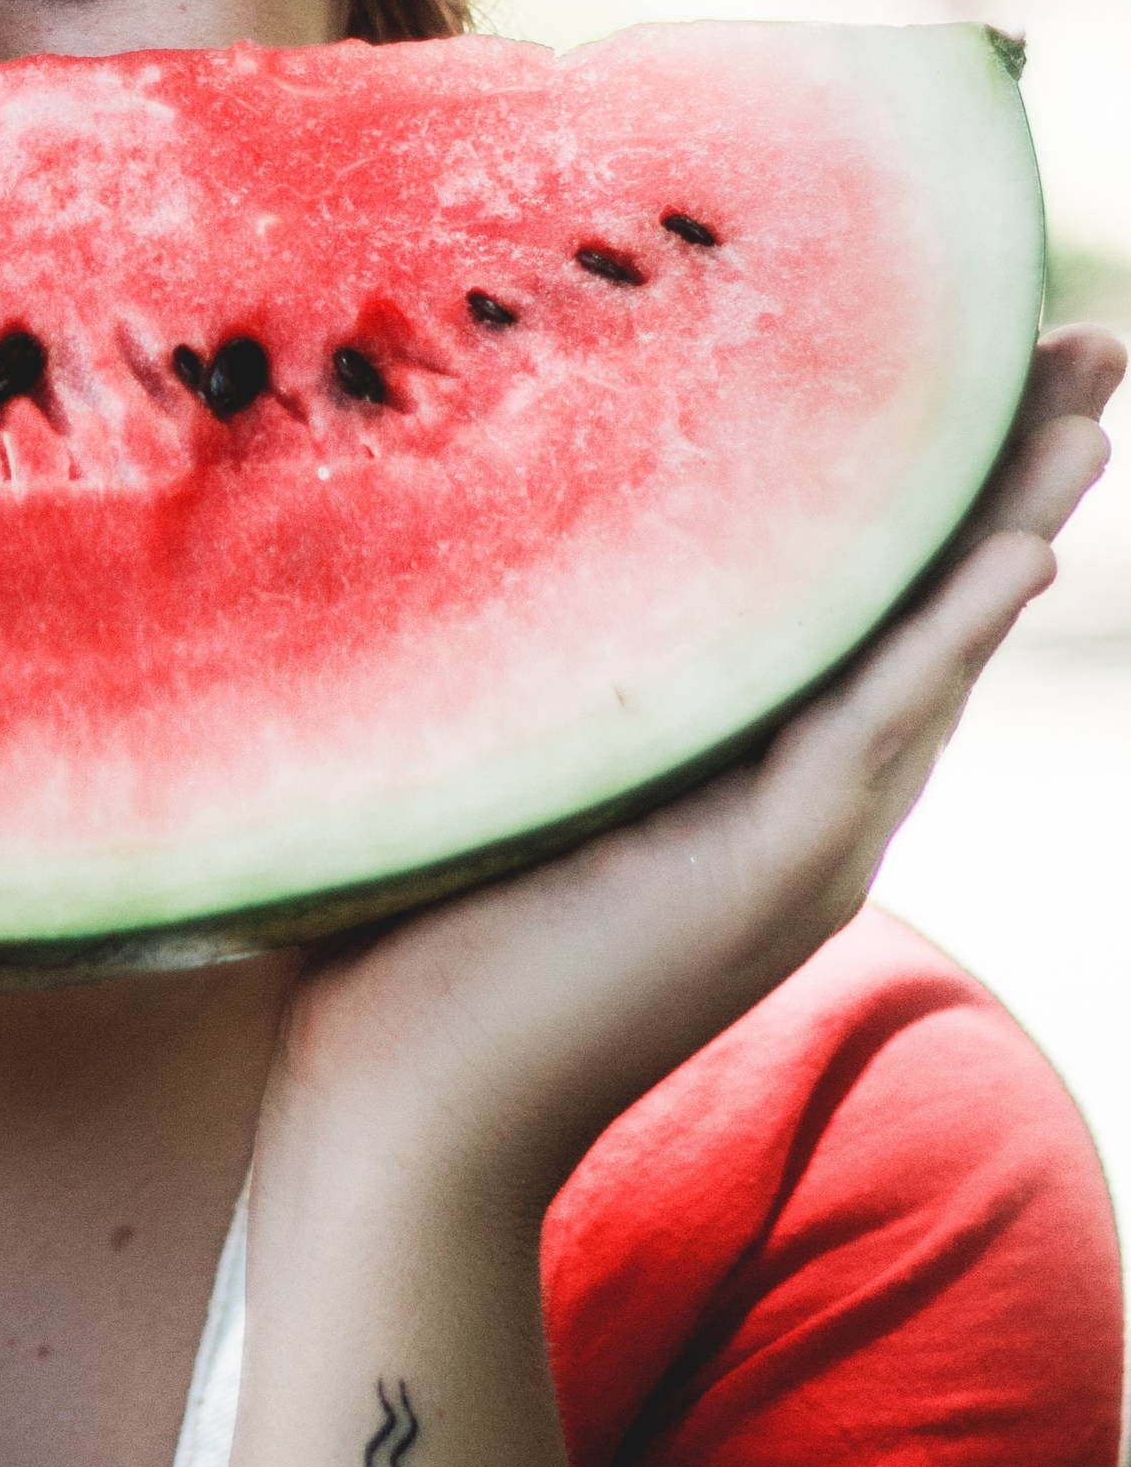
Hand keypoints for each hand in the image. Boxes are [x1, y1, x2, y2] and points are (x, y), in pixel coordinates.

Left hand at [272, 324, 1125, 1212]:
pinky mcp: (767, 878)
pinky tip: (1016, 548)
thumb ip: (542, 680)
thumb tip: (469, 518)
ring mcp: (800, 848)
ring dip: (1013, 520)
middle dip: (1013, 475)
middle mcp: (802, 810)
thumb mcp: (501, 775)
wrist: (404, 1122)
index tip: (978, 361)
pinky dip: (944, 638)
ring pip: (932, 655)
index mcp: (749, 782)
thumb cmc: (410, 950)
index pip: (868, 612)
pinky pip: (873, 733)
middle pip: (932, 612)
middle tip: (1088, 343)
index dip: (931, 492)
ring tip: (1088, 401)